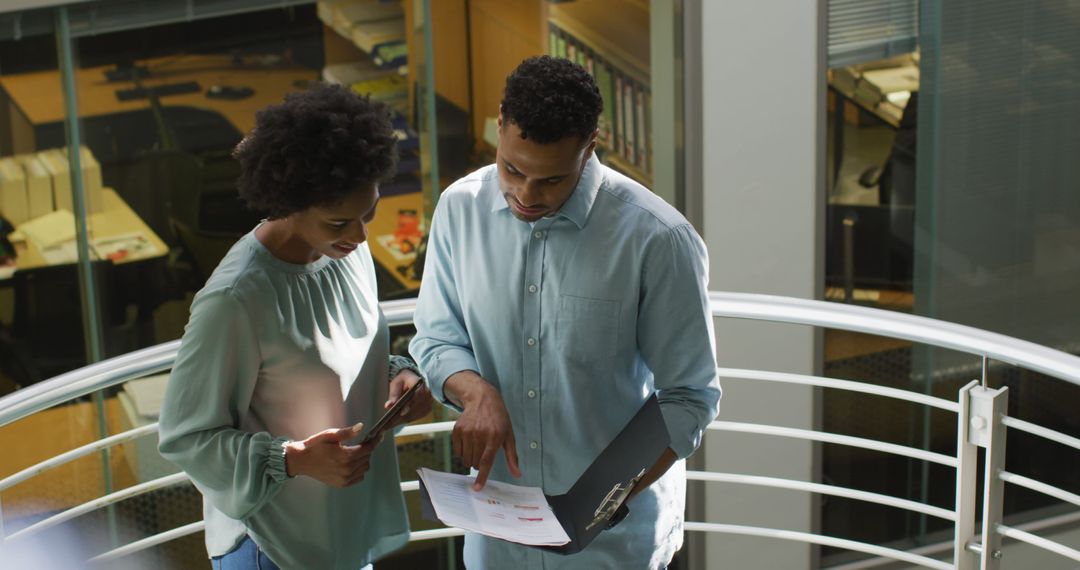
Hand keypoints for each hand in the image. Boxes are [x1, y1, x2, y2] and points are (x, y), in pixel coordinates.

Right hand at [283, 425, 380, 487]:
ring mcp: (344, 478)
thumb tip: (361, 427)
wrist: (301, 460)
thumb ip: (347, 432)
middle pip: (367, 458)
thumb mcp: (330, 435)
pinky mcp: (341, 484)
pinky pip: (359, 477)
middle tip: (362, 443)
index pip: (368, 448)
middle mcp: (346, 469)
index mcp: (345, 456)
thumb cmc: (315, 445)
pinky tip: (352, 463)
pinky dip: (359, 470)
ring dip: (363, 460)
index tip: (379, 435)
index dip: (375, 441)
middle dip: (367, 449)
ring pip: (365, 468)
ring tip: (354, 453)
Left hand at [385, 370, 432, 428]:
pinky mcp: (428, 408)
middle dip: (402, 417)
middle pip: (416, 408)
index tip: (401, 413)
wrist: (413, 379)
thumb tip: (388, 406)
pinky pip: (418, 416)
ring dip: (404, 420)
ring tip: (390, 425)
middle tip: (389, 424)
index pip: (417, 395)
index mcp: (421, 384)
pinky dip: (408, 419)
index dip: (409, 405)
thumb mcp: (396, 384)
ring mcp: (429, 401)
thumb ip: (393, 394)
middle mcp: (428, 393)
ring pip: (417, 414)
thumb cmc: (403, 380)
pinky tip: (398, 422)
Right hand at [445, 371, 521, 489]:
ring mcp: (467, 431)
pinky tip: (469, 441)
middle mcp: (479, 434)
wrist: (482, 398)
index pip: (486, 461)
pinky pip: (457, 452)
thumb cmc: (499, 418)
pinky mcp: (457, 430)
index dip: (482, 476)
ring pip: (466, 459)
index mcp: (494, 436)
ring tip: (477, 445)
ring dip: (471, 458)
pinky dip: (463, 452)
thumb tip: (517, 474)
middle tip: (484, 451)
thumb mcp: (509, 435)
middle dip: (480, 463)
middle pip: (475, 462)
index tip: (477, 488)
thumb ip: (512, 456)